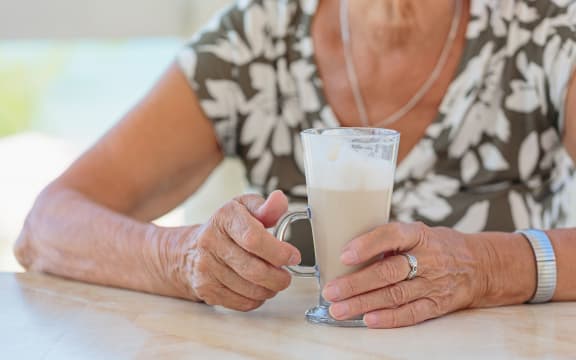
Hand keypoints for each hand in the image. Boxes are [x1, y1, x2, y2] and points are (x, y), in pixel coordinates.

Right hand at [173, 191, 300, 310]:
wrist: (191, 250)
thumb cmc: (225, 228)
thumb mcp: (245, 208)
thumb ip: (266, 207)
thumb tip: (279, 201)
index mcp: (224, 219)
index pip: (253, 238)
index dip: (278, 251)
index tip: (292, 256)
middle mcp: (211, 242)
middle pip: (254, 269)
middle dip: (278, 277)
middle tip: (286, 275)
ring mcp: (206, 268)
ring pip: (250, 290)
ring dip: (270, 289)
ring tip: (273, 281)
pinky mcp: (206, 289)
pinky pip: (241, 302)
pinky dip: (256, 299)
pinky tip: (257, 288)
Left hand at [321, 222, 490, 327]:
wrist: (478, 265)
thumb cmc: (438, 246)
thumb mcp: (417, 232)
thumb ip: (389, 241)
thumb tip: (349, 252)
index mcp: (418, 235)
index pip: (391, 235)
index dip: (367, 245)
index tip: (344, 255)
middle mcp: (427, 259)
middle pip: (388, 272)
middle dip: (356, 283)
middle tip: (332, 291)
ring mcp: (433, 283)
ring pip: (394, 295)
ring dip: (364, 303)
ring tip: (339, 308)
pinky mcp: (437, 304)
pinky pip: (411, 313)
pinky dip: (389, 318)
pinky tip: (369, 320)